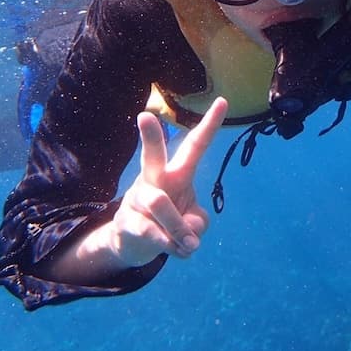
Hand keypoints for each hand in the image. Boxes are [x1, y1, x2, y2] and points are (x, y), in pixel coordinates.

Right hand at [109, 98, 227, 265]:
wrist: (133, 243)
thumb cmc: (169, 221)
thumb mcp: (192, 220)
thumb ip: (198, 223)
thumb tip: (189, 235)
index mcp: (177, 172)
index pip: (196, 145)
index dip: (210, 125)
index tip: (223, 101)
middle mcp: (154, 179)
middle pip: (153, 155)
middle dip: (151, 136)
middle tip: (144, 116)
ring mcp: (138, 198)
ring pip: (160, 205)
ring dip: (178, 228)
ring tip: (189, 244)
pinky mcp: (127, 221)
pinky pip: (155, 233)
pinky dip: (172, 246)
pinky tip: (178, 249)